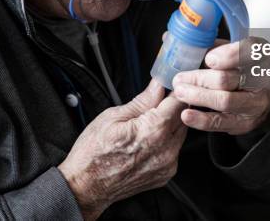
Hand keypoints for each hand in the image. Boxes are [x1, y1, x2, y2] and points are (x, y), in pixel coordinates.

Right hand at [58, 79, 186, 220]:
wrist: (86, 186)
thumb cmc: (94, 153)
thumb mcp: (114, 116)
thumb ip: (143, 100)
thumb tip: (158, 85)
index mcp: (153, 131)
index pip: (179, 102)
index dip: (176, 89)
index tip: (171, 82)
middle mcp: (165, 149)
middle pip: (183, 117)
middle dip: (173, 105)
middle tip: (157, 99)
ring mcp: (167, 164)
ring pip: (180, 133)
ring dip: (171, 123)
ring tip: (147, 121)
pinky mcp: (166, 174)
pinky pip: (174, 149)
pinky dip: (166, 140)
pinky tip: (148, 139)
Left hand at [172, 38, 269, 135]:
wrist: (260, 95)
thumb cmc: (239, 67)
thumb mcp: (229, 50)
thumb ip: (205, 45)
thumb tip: (168, 39)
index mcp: (259, 55)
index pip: (249, 52)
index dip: (229, 55)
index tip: (209, 59)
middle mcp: (261, 80)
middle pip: (228, 78)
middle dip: (200, 78)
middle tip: (180, 78)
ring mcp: (254, 104)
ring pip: (225, 100)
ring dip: (198, 96)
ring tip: (180, 92)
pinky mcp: (244, 122)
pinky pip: (221, 122)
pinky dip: (201, 119)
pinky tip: (186, 114)